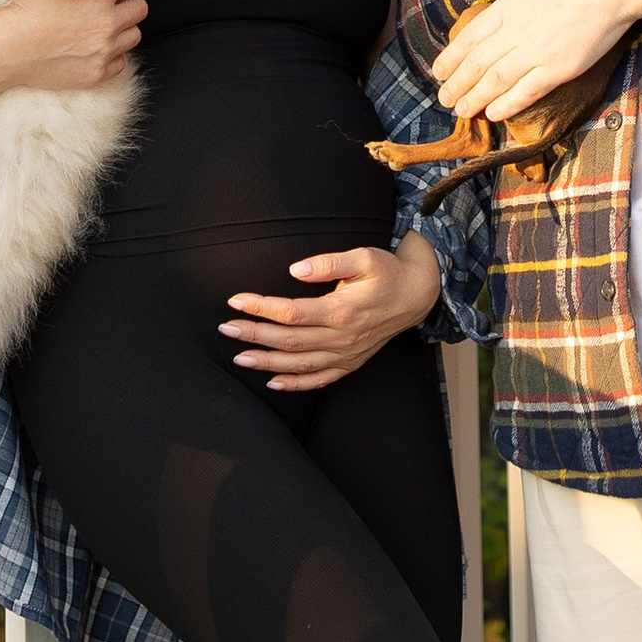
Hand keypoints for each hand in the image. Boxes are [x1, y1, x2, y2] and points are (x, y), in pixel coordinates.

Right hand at [0, 0, 145, 131]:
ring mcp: (104, 50)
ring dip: (123, 30)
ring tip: (105, 27)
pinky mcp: (97, 73)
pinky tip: (96, 49)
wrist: (7, 48)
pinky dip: (112, 56)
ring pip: (134, 35)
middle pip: (140, 9)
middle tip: (114, 6)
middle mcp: (108, 21)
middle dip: (128, 5)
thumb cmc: (22, 7)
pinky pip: (120, 62)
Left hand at [222, 236, 440, 389]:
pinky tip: (273, 381)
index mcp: (342, 310)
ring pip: (300, 364)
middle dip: (255, 335)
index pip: (292, 312)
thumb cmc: (387, 272)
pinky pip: (320, 380)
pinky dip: (296, 384)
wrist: (416, 296)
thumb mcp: (364, 257)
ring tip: (239, 357)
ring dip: (267, 362)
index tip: (235, 301)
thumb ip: (330, 263)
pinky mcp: (350, 363)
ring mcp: (346, 354)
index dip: (261, 308)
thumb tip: (296, 269)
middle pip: (290, 340)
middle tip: (226, 328)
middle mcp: (342, 337)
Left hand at [433, 0, 641, 120]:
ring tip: (461, 111)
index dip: (450, 58)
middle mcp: (517, 31)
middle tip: (443, 99)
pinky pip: (528, 92)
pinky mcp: (561, 68)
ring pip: (496, 82)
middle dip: (457, 84)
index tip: (437, 72)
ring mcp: (538, 51)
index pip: (469, 37)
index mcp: (509, 4)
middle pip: (477, 64)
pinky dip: (509, 105)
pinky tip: (494, 114)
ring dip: (475, 98)